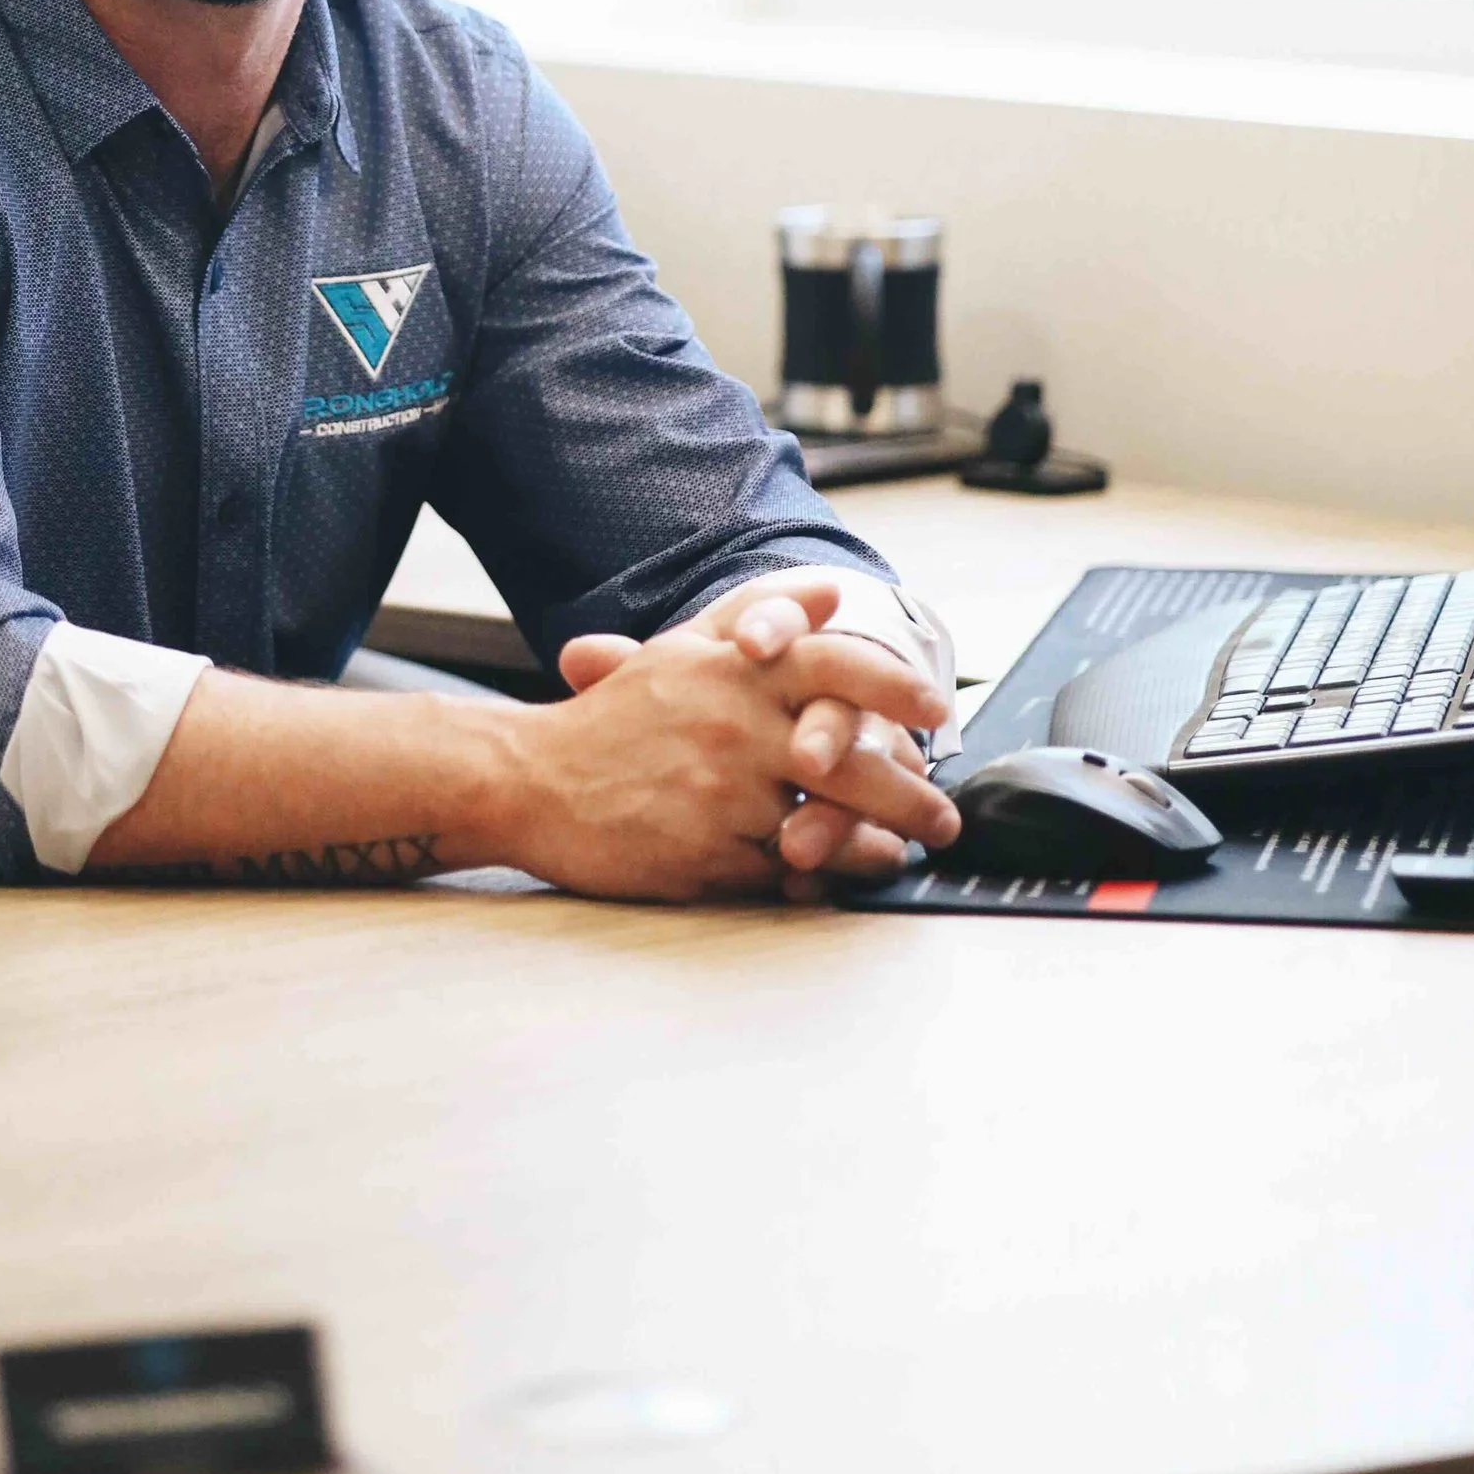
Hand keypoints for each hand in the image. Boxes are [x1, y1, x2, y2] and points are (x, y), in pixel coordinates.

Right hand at [535, 575, 958, 904]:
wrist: (529, 780)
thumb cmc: (612, 718)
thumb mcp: (685, 652)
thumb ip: (760, 618)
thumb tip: (832, 592)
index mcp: (734, 672)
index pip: (837, 666)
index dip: (895, 686)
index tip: (936, 708)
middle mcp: (735, 728)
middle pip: (853, 763)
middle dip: (912, 796)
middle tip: (944, 817)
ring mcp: (721, 797)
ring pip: (826, 827)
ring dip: (871, 847)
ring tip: (895, 854)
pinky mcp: (705, 858)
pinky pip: (782, 875)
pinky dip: (810, 880)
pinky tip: (825, 880)